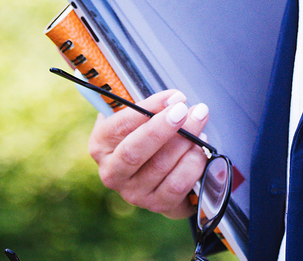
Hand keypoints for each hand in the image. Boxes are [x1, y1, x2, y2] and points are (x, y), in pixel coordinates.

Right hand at [88, 87, 210, 218]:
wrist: (156, 168)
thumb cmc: (146, 132)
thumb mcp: (139, 115)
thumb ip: (150, 107)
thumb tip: (175, 99)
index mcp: (101, 144)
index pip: (120, 125)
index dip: (149, 109)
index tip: (174, 97)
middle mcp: (112, 173)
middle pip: (135, 151)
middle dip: (164, 128)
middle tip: (185, 110)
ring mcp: (133, 193)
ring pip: (161, 166)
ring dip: (185, 141)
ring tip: (199, 121)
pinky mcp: (157, 205)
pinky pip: (178, 185)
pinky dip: (194, 163)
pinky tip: (201, 148)